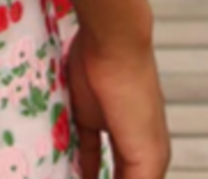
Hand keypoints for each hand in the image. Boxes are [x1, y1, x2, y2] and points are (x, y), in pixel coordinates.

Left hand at [66, 20, 170, 178]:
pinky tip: (56, 175)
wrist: (112, 42)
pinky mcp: (84, 115)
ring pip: (91, 172)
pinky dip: (70, 167)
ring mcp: (107, 131)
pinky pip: (77, 151)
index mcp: (151, 160)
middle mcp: (131, 148)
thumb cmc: (134, 96)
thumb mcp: (144, 154)